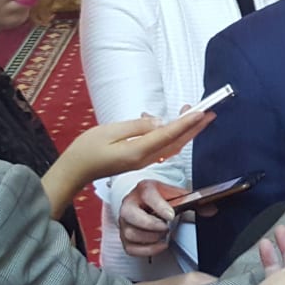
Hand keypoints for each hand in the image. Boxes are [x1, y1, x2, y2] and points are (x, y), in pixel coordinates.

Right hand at [40, 111, 213, 217]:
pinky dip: (173, 135)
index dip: (186, 123)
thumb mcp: (109, 131)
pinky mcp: (140, 160)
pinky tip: (175, 125)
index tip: (201, 113)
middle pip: (176, 142)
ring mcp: (143, 161)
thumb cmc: (86, 150)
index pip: (168, 135)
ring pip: (171, 145)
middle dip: (194, 127)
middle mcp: (145, 159)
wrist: (74, 172)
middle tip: (210, 113)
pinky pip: (162, 148)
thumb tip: (158, 121)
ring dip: (186, 130)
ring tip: (197, 115)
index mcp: (137, 151)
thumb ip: (136, 126)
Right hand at [118, 179, 202, 256]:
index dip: (159, 206)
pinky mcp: (124, 236)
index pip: (147, 195)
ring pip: (130, 233)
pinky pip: (130, 248)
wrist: (146, 201)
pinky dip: (147, 250)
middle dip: (150, 224)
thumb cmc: (160, 197)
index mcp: (144, 189)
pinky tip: (160, 245)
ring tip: (164, 234)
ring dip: (150, 237)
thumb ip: (193, 201)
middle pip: (131, 215)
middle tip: (166, 227)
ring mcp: (124, 222)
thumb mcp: (176, 195)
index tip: (171, 215)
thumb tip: (211, 210)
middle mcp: (130, 204)